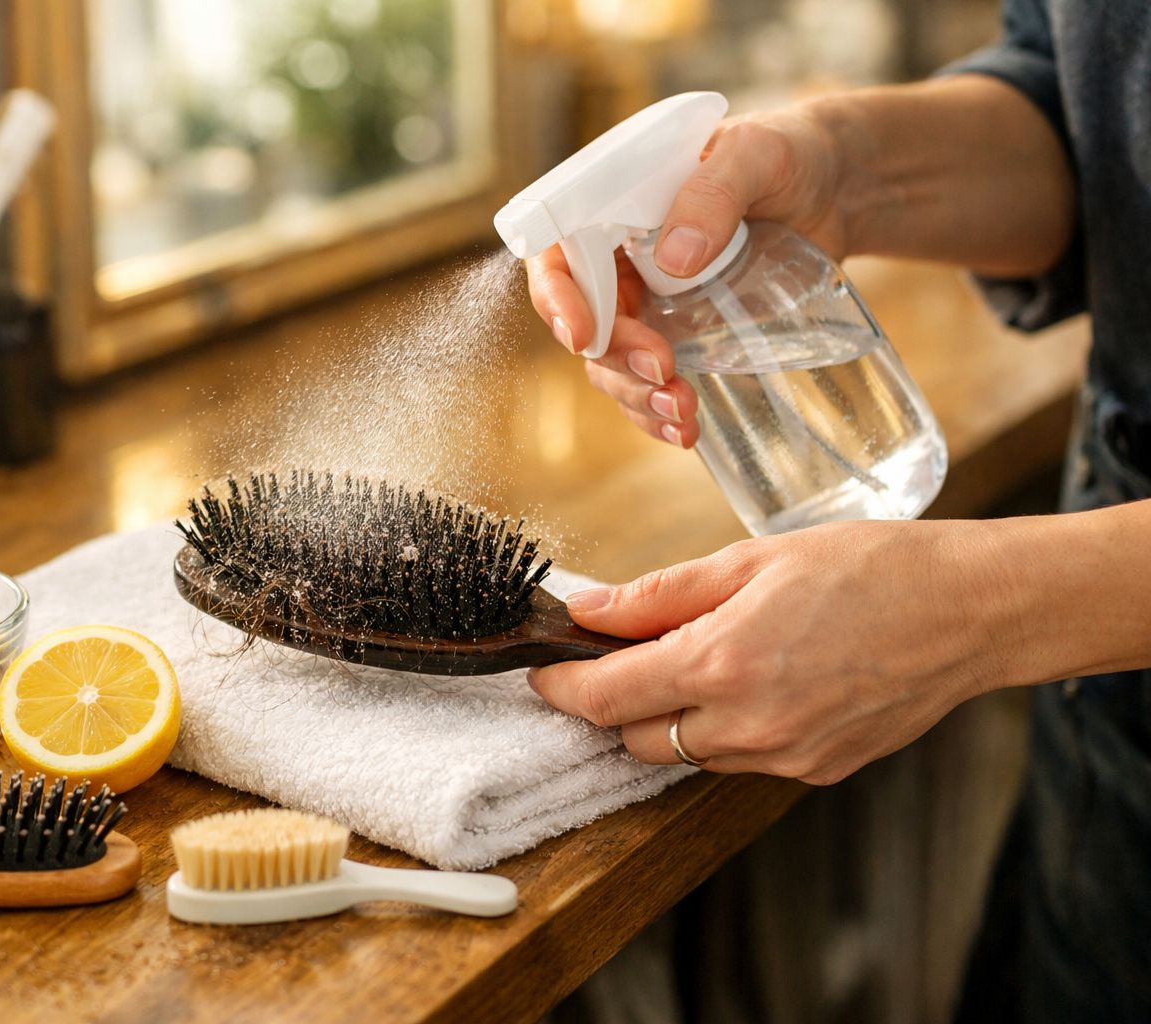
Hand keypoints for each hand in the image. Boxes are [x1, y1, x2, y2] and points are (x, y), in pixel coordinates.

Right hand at [524, 103, 847, 447]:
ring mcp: (648, 302)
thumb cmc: (788, 153)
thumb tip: (675, 257)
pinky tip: (685, 431)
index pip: (561, 256)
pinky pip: (650, 383)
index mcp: (614, 206)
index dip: (560, 299)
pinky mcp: (682, 335)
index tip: (585, 337)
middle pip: (587, 323)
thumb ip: (714, 192)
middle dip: (616, 359)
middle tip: (662, 371)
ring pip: (614, 364)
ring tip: (682, 415)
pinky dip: (659, 413)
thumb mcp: (756, 153)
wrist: (838, 189)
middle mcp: (619, 259)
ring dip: (637, 397)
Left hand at [527, 520, 1017, 784]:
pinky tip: (753, 684)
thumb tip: (587, 609)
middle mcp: (749, 725)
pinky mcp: (817, 772)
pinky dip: (725, 731)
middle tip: (622, 655)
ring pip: (688, 756)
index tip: (545, 669)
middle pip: (636, 738)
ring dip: (670, 719)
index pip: (606, 697)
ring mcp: (786, 757)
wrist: (971, 611)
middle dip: (614, 703)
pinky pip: (741, 762)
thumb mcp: (750, 561)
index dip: (563, 685)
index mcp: (723, 663)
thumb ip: (660, 595)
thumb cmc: (869, 568)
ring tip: (697, 662)